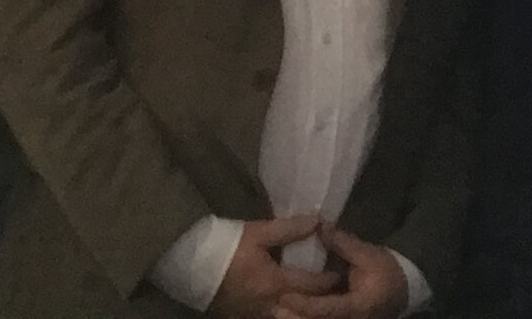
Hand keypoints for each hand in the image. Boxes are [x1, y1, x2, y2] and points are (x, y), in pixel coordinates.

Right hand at [210, 215, 343, 318]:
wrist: (190, 264)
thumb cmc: (226, 245)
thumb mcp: (258, 232)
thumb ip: (290, 229)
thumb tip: (318, 222)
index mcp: (274, 283)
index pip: (311, 285)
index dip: (328, 280)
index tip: (340, 275)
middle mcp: (269, 305)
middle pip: (302, 311)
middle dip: (320, 305)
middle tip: (334, 296)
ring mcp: (255, 315)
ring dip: (302, 314)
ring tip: (313, 305)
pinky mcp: (243, 318)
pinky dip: (284, 316)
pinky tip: (289, 310)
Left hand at [274, 223, 408, 318]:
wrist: (402, 290)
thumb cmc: (386, 270)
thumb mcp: (368, 254)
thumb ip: (343, 243)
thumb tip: (319, 226)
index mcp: (357, 306)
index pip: (326, 310)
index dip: (303, 304)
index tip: (284, 294)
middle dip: (294, 317)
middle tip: (274, 307)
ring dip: (297, 318)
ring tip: (276, 309)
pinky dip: (304, 316)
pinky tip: (289, 310)